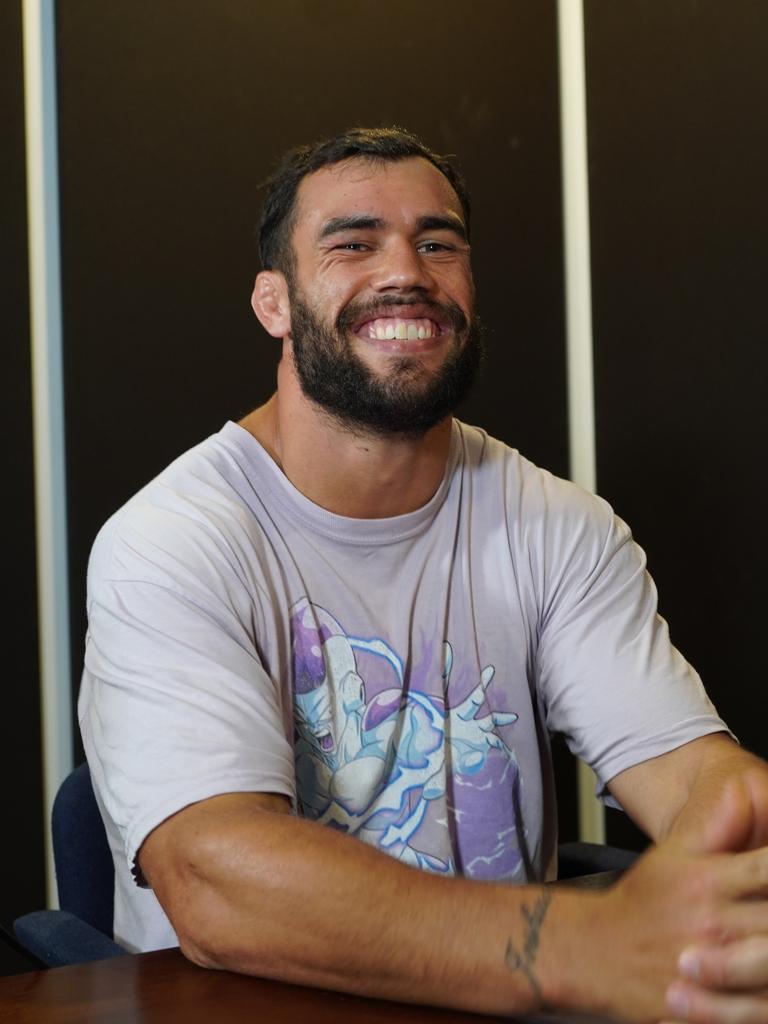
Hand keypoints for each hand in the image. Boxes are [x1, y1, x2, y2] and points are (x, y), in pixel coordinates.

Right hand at [587, 771, 767, 1022]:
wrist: (597, 952)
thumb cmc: (641, 903)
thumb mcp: (672, 854)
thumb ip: (714, 825)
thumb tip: (744, 792)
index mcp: (708, 882)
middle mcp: (715, 924)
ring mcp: (716, 970)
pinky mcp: (712, 1008)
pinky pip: (758, 1008)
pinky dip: (766, 995)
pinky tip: (766, 979)